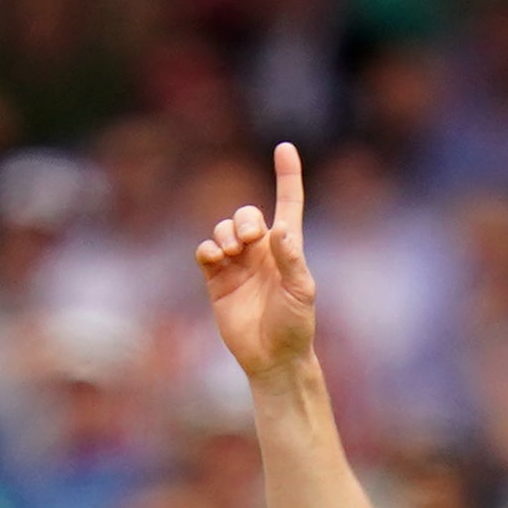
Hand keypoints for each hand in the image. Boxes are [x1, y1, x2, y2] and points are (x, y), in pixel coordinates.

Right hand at [195, 142, 318, 384]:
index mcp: (287, 248)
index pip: (288, 204)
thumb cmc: (295, 326)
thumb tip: (277, 229)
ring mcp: (237, 265)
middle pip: (246, 214)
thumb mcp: (301, 292)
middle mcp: (261, 251)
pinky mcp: (217, 281)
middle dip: (244, 219)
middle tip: (248, 241)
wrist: (273, 358)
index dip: (287, 176)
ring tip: (231, 253)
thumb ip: (290, 259)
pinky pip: (206, 252)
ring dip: (225, 233)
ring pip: (223, 229)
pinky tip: (214, 258)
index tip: (285, 148)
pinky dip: (207, 249)